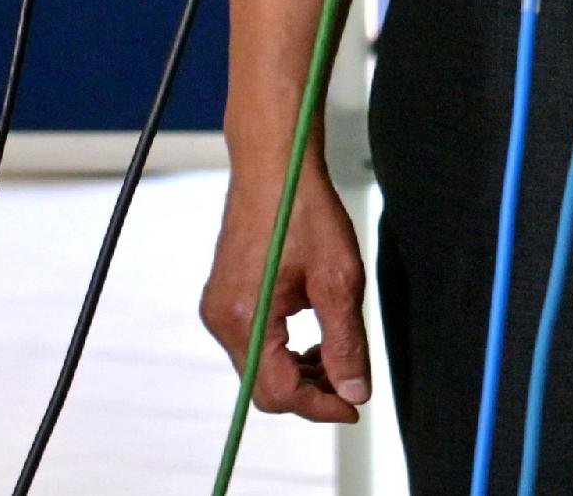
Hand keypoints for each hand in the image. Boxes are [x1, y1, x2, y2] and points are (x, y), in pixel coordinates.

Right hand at [201, 166, 372, 421]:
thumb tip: (355, 391)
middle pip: (264, 385)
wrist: (274, 166)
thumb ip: (345, 341)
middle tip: (351, 382)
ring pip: (258, 366)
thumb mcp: (339, 278)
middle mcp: (220, 320)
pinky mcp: (222, 299)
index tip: (354, 406)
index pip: (277, 392)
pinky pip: (253, 342)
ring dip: (297, 370)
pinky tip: (312, 333)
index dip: (319, 406)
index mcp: (245, 318)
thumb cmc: (306, 210)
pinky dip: (283, 349)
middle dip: (310, 390)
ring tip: (336, 354)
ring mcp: (216, 309)